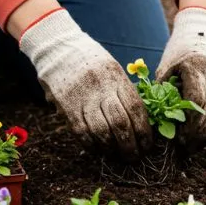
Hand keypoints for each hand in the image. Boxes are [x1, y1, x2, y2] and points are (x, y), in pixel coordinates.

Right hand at [19, 9, 151, 158]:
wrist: (57, 47)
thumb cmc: (90, 60)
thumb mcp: (112, 68)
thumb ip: (123, 91)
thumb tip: (140, 121)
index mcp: (116, 76)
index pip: (136, 108)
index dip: (144, 131)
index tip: (148, 145)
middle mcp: (101, 87)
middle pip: (120, 123)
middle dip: (130, 145)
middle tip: (134, 157)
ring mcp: (82, 97)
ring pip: (101, 131)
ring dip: (111, 148)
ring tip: (117, 155)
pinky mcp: (66, 105)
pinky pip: (81, 132)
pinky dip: (91, 144)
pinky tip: (98, 149)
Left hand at [156, 7, 205, 150]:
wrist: (204, 36)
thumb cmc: (179, 55)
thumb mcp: (167, 69)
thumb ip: (164, 93)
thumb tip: (159, 124)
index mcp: (196, 66)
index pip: (197, 100)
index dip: (188, 123)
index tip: (179, 138)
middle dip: (199, 133)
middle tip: (186, 147)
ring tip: (194, 146)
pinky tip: (205, 137)